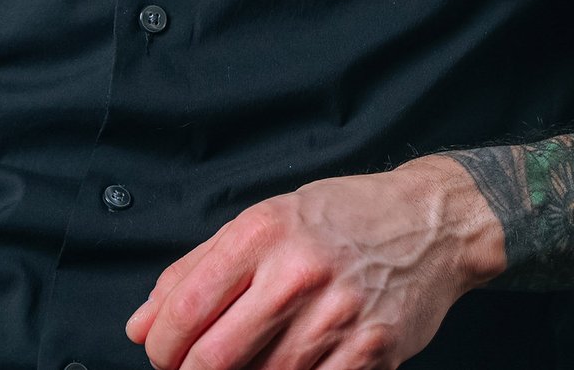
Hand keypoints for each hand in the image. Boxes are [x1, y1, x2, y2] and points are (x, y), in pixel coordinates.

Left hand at [126, 156, 506, 369]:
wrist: (433, 223)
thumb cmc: (342, 220)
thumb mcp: (265, 220)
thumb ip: (195, 270)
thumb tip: (140, 325)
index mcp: (263, 231)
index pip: (186, 307)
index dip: (160, 346)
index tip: (160, 352)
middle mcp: (298, 271)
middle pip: (214, 357)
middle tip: (192, 369)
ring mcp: (338, 315)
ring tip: (248, 360)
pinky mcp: (372, 351)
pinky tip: (289, 367)